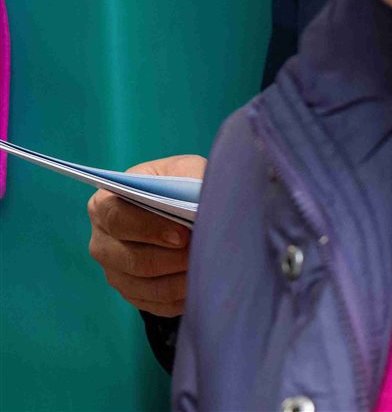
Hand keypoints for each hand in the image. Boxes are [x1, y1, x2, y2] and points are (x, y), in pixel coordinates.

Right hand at [86, 154, 205, 316]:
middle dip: (172, 260)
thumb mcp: (184, 169)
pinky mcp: (131, 292)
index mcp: (105, 204)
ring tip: (208, 269)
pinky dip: (179, 297)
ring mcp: (114, 270)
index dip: (150, 229)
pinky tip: (202, 284)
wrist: (176, 205)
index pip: (118, 219)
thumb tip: (204, 203)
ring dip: (179, 282)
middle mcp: (102, 241)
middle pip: (132, 259)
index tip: (183, 235)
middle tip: (202, 255)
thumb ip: (191, 178)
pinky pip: (154, 303)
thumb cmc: (177, 185)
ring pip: (144, 286)